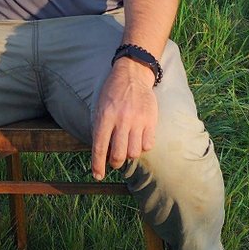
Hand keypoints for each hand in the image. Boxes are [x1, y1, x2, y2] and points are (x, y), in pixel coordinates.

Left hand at [90, 57, 158, 179]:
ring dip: (129, 154)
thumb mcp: (100, 107)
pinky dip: (142, 147)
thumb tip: (102, 153)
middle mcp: (121, 120)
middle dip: (115, 163)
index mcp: (105, 116)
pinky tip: (138, 140)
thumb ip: (100, 129)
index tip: (98, 175)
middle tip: (114, 161)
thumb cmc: (112, 93)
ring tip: (127, 146)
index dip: (98, 165)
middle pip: (118, 154)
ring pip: (134, 152)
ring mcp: (137, 120)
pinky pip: (148, 144)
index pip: (100, 147)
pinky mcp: (151, 120)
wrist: (132, 74)